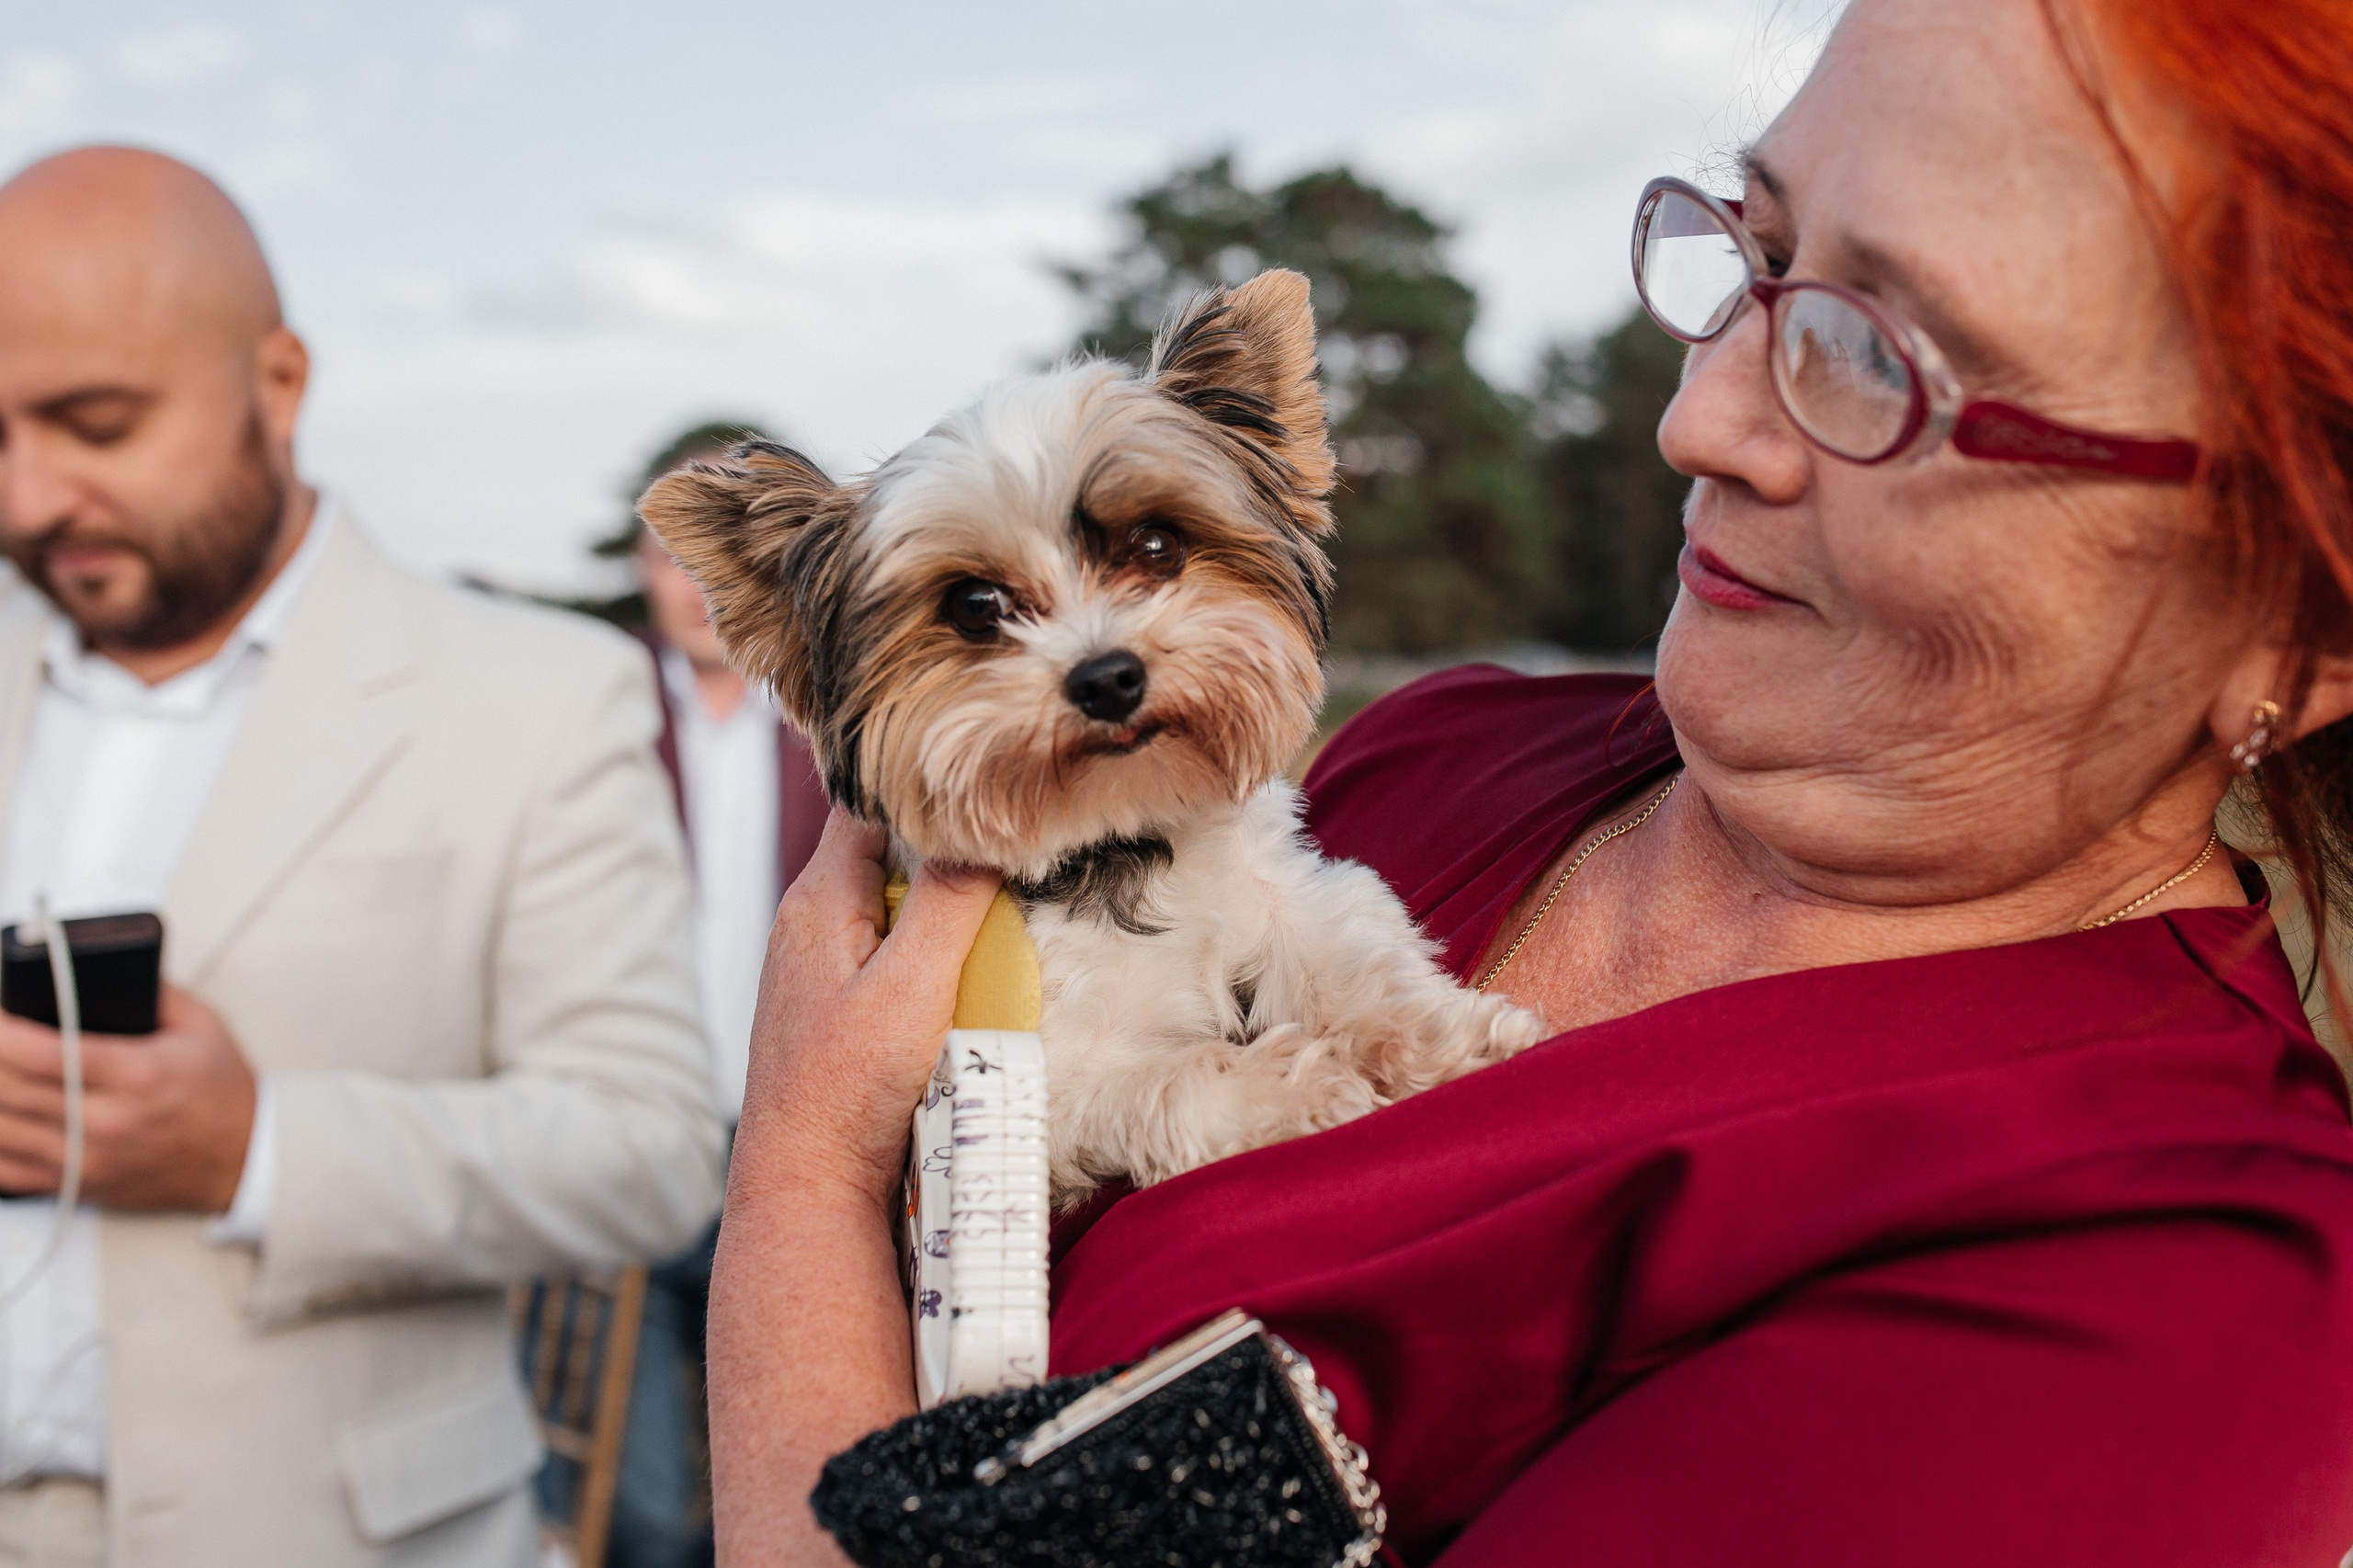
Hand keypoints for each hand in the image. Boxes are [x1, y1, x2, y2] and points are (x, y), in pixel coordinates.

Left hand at [0, 984, 256, 1210]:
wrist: (243, 1158)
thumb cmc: (222, 1094)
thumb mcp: (202, 1024)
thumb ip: (153, 989)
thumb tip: (105, 963)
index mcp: (139, 1075)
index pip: (45, 1053)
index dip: (3, 1031)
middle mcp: (107, 1122)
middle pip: (9, 1089)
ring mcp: (87, 1161)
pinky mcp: (76, 1185)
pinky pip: (4, 1173)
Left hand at [740, 809, 999, 1210]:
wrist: (806, 1188)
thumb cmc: (845, 1093)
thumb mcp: (911, 989)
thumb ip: (947, 905)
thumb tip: (981, 829)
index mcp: (817, 899)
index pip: (870, 801)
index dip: (925, 783)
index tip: (986, 780)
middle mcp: (810, 921)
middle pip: (888, 850)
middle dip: (946, 848)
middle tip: (1011, 846)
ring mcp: (821, 964)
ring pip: (892, 903)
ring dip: (943, 908)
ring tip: (1001, 909)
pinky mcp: (838, 1005)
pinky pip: (892, 952)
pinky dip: (931, 953)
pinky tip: (966, 975)